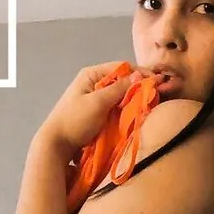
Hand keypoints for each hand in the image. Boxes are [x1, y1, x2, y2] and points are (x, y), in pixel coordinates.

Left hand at [36, 61, 164, 157]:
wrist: (56, 145)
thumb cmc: (74, 121)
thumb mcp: (98, 102)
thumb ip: (119, 89)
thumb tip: (139, 75)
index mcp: (92, 75)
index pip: (121, 68)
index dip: (139, 74)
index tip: (157, 83)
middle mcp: (95, 84)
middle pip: (122, 82)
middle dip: (138, 88)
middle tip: (156, 96)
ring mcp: (96, 100)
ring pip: (121, 97)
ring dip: (133, 101)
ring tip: (149, 106)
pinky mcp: (98, 115)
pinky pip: (116, 109)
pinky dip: (126, 112)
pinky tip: (136, 116)